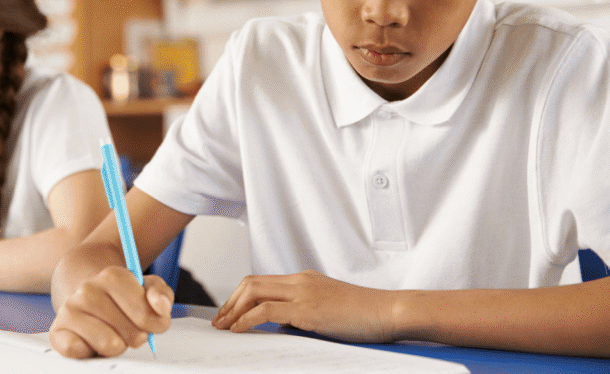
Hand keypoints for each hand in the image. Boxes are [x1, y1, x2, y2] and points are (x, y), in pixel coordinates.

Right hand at [50, 266, 172, 358]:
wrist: (87, 297)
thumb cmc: (121, 297)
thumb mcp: (147, 289)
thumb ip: (160, 295)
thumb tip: (160, 308)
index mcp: (112, 276)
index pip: (142, 310)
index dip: (153, 323)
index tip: (153, 325)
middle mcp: (87, 290)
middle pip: (127, 330)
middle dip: (135, 336)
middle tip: (130, 331)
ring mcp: (69, 310)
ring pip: (107, 343)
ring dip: (116, 346)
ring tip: (113, 337)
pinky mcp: (57, 332)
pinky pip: (76, 351)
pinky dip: (88, 352)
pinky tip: (92, 343)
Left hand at [212, 270, 396, 342]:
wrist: (390, 311)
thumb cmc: (365, 316)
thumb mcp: (327, 312)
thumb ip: (302, 315)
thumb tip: (280, 327)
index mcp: (304, 280)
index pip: (261, 282)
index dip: (239, 297)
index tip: (228, 314)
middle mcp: (300, 281)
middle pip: (251, 283)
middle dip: (230, 302)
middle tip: (219, 322)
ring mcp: (303, 292)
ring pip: (254, 292)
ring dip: (233, 310)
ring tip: (223, 328)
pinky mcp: (307, 309)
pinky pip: (266, 311)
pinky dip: (247, 319)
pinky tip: (239, 330)